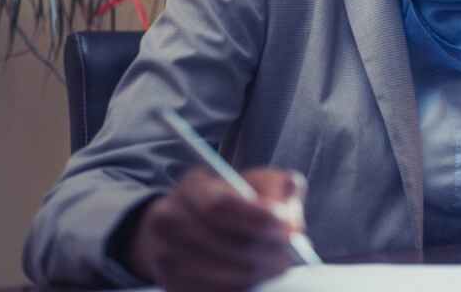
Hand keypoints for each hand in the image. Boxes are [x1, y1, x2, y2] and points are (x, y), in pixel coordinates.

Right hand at [129, 167, 307, 291]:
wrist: (188, 222)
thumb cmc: (235, 199)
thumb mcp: (258, 180)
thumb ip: (281, 188)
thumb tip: (292, 223)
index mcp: (193, 185)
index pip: (221, 205)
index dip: (259, 219)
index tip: (291, 228)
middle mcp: (170, 219)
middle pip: (229, 244)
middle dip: (270, 251)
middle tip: (295, 254)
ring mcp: (166, 256)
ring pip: (228, 275)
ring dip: (263, 272)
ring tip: (281, 263)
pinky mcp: (173, 285)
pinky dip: (248, 286)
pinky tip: (259, 274)